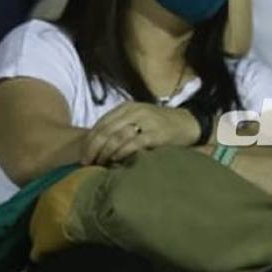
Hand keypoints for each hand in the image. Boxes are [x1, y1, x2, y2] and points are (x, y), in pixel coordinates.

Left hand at [81, 102, 199, 165]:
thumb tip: (98, 145)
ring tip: (99, 164)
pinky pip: (133, 144)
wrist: (188, 123)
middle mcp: (135, 111)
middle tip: (87, 163)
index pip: (101, 123)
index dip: (89, 140)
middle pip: (105, 130)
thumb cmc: (160, 124)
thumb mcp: (138, 118)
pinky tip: (116, 161)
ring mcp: (146, 121)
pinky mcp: (156, 134)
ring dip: (105, 153)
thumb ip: (121, 126)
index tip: (83, 155)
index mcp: (127, 107)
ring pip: (117, 137)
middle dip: (93, 148)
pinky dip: (122, 153)